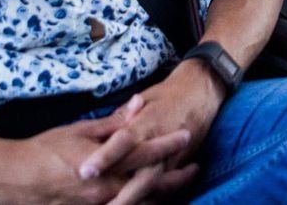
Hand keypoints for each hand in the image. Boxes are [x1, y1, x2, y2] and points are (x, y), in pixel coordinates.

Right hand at [0, 106, 192, 204]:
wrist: (10, 181)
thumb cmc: (42, 151)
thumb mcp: (79, 132)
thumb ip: (112, 123)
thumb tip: (138, 104)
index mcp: (104, 164)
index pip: (146, 152)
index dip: (169, 143)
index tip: (187, 134)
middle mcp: (105, 189)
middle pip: (151, 183)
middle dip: (175, 176)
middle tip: (194, 167)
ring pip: (140, 202)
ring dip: (161, 192)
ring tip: (179, 182)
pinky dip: (139, 203)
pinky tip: (150, 198)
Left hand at [78, 61, 223, 203]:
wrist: (201, 93)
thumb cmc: (168, 94)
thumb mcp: (143, 99)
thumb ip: (121, 118)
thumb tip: (98, 134)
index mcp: (147, 121)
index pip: (124, 141)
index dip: (105, 157)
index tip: (85, 171)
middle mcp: (160, 141)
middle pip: (141, 174)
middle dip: (122, 195)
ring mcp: (172, 155)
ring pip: (153, 185)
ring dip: (135, 199)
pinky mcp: (179, 164)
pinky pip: (164, 186)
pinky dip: (149, 197)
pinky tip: (133, 204)